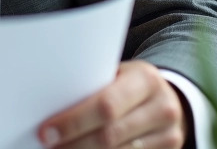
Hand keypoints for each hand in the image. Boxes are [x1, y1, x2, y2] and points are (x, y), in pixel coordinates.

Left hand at [38, 60, 187, 148]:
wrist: (168, 99)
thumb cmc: (129, 83)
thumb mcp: (118, 74)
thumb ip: (93, 86)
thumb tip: (48, 104)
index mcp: (146, 80)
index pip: (106, 105)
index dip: (74, 121)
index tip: (46, 131)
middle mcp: (163, 109)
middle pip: (110, 136)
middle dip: (74, 143)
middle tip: (48, 144)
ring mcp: (170, 136)